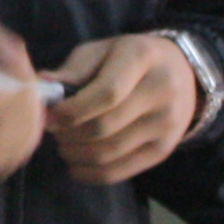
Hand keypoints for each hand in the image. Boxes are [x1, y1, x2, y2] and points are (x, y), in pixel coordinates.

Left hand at [46, 33, 204, 185]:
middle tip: (53, 130)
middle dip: (68, 133)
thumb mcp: (102, 51)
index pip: (107, 93)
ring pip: (109, 152)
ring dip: (75, 153)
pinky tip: (76, 163)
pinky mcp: (163, 150)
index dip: (72, 110)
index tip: (49, 116)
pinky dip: (90, 173)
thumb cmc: (129, 59)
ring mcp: (166, 124)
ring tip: (63, 143)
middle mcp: (161, 91)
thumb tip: (41, 87)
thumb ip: (73, 70)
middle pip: (104, 126)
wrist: (181, 74)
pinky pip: (120, 171)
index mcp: (142, 57)